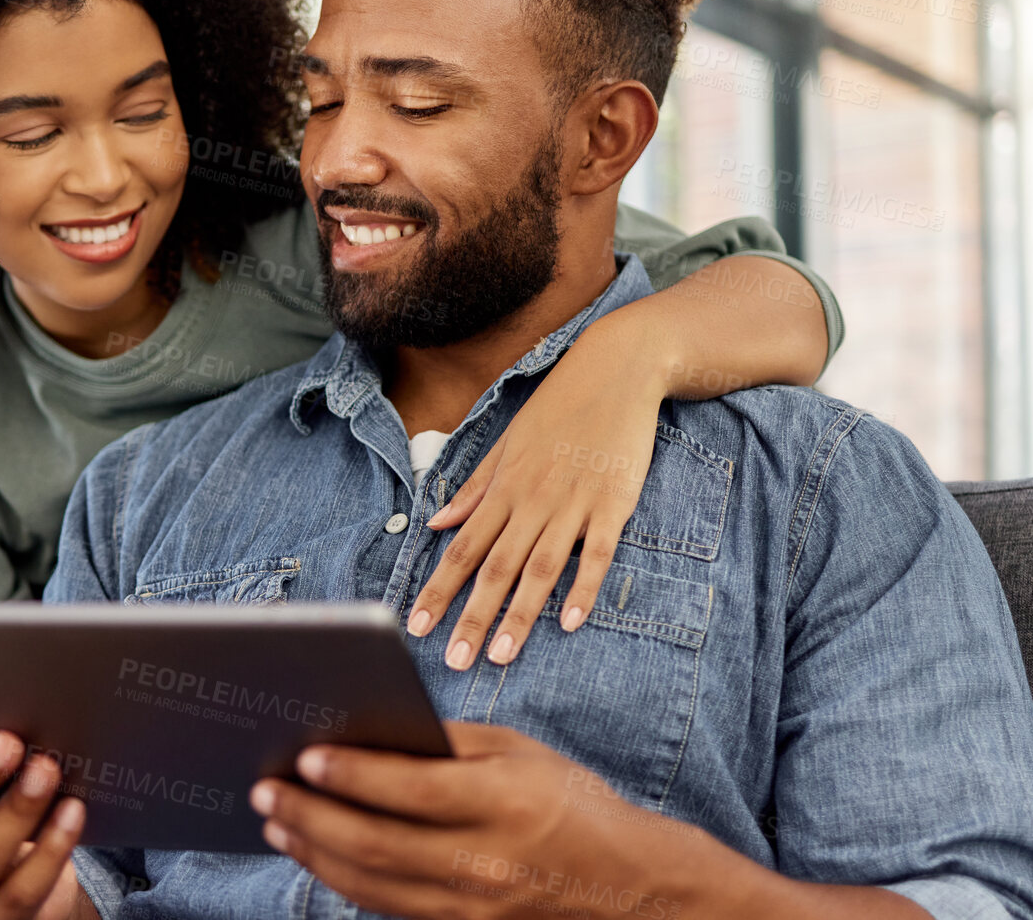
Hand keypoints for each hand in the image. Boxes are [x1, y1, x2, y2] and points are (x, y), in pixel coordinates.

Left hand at [249, 722, 692, 919]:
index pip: (413, 789)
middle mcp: (485, 863)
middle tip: (265, 791)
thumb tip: (370, 730)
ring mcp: (471, 909)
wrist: (628, 887)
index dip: (353, 774)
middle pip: (377, 844)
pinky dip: (345, 882)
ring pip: (372, 885)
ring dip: (314, 854)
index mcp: (504, 803)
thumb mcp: (518, 754)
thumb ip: (448, 743)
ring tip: (277, 822)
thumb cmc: (567, 803)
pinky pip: (388, 909)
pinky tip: (317, 856)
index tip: (304, 755)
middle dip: (311, 815)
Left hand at [412, 317, 662, 666]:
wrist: (615, 369)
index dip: (438, 590)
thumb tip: (439, 521)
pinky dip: (584, 587)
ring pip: (540, 568)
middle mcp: (532, 500)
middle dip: (471, 617)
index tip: (417, 626)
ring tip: (500, 655)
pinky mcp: (614, 504)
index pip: (463, 549)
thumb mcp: (508, 442)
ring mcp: (574, 503)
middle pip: (496, 568)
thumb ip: (475, 486)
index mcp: (503, 487)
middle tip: (454, 662)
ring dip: (519, 615)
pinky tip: (570, 621)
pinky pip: (598, 553)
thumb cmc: (559, 407)